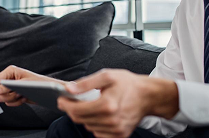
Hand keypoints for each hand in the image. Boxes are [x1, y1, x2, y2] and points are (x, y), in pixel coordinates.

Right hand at [0, 65, 60, 106]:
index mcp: (10, 71)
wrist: (48, 92)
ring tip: (21, 95)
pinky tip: (23, 98)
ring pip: (2, 98)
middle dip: (7, 95)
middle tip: (17, 93)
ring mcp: (11, 87)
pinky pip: (8, 102)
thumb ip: (7, 88)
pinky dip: (16, 102)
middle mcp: (9, 79)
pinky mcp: (14, 94)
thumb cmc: (38, 84)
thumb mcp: (22, 85)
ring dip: (12, 99)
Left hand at [57, 69, 178, 137]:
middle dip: (72, 110)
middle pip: (80, 119)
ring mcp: (116, 130)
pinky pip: (98, 133)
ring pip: (88, 126)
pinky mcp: (119, 135)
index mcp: (107, 105)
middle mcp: (111, 120)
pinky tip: (98, 115)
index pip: (76, 110)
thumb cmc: (128, 84)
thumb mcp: (106, 76)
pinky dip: (94, 124)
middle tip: (70, 101)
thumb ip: (85, 83)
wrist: (149, 96)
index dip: (65, 105)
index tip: (60, 99)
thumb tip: (68, 89)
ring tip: (88, 105)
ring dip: (84, 117)